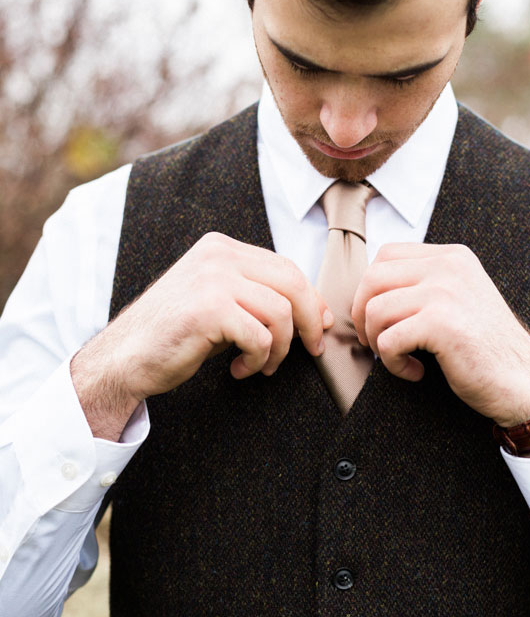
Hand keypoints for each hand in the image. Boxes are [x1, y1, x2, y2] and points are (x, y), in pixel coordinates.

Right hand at [71, 232, 332, 439]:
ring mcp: (214, 279)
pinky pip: (261, 337)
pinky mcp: (210, 309)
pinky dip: (258, 360)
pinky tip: (239, 369)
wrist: (125, 358)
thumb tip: (315, 311)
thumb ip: (255, 295)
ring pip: (281, 312)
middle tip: (312, 350)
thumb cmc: (174, 335)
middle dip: (309, 321)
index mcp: (221, 247)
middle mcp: (218, 256)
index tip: (318, 326)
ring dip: (279, 348)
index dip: (310, 299)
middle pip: (293, 283)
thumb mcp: (218, 301)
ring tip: (261, 365)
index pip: (285, 266)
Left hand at [351, 242, 529, 425]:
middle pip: (372, 278)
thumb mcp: (460, 300)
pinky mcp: (441, 324)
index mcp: (452, 257)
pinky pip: (387, 341)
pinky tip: (415, 372)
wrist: (526, 382)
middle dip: (363, 315)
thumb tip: (370, 292)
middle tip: (375, 342)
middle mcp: (449, 266)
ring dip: (377, 342)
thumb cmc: (488, 350)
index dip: (370, 289)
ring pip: (375, 310)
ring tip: (400, 359)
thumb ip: (427, 284)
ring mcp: (445, 292)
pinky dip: (392, 363)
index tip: (378, 318)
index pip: (387, 255)